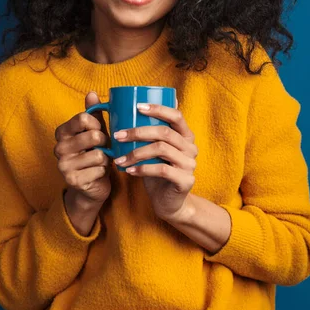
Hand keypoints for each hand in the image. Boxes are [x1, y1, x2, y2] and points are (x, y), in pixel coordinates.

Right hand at [54, 92, 111, 205]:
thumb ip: (93, 113)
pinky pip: (99, 169)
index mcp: (62, 132)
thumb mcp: (95, 131)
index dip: (98, 124)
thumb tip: (92, 93)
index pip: (83, 118)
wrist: (92, 185)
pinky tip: (98, 173)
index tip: (100, 130)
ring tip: (101, 161)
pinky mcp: (72, 180)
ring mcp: (63, 165)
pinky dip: (103, 171)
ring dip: (106, 159)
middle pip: (93, 136)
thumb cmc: (94, 153)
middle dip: (105, 143)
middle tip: (103, 148)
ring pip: (99, 154)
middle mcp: (59, 148)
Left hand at [113, 102, 197, 219]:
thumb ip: (150, 132)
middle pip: (165, 132)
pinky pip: (162, 170)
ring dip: (136, 152)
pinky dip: (143, 169)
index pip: (176, 115)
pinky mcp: (185, 180)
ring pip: (161, 149)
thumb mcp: (154, 150)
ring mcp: (190, 164)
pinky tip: (129, 170)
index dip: (158, 109)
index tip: (137, 107)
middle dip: (138, 132)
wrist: (169, 203)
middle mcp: (191, 147)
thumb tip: (134, 106)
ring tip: (120, 158)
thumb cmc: (157, 172)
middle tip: (118, 135)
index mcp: (185, 135)